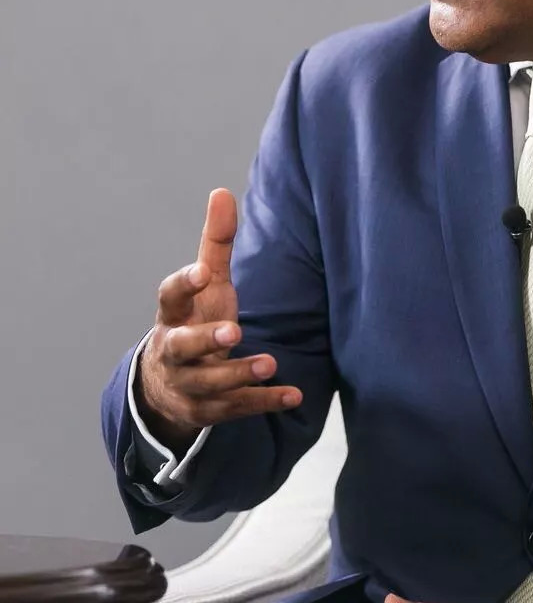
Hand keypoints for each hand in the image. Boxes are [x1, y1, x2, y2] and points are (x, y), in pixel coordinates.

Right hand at [135, 188, 302, 450]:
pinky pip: (237, 408)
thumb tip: (221, 192)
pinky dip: (265, 402)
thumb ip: (215, 243)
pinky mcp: (210, 410)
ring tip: (270, 363)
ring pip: (210, 383)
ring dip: (239, 374)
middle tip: (234, 331)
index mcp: (174, 315)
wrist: (167, 387)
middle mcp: (176, 351)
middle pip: (183, 347)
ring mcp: (190, 384)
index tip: (202, 272)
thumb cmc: (195, 319)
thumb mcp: (205, 284)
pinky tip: (294, 395)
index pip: (170, 297)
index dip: (184, 284)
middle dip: (206, 340)